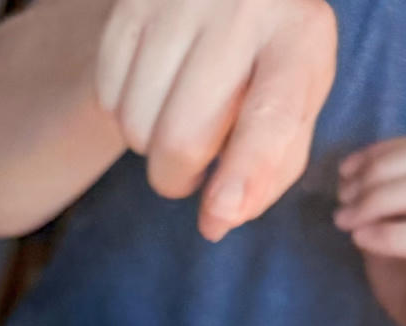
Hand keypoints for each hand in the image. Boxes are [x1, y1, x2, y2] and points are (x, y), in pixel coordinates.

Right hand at [96, 0, 337, 241]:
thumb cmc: (270, 57)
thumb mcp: (294, 104)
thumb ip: (269, 171)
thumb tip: (217, 222)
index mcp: (299, 37)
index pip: (270, 114)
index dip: (245, 170)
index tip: (221, 212)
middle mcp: (242, 7)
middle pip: (181, 140)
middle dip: (179, 177)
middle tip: (196, 161)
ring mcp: (179, 0)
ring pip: (135, 127)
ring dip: (149, 144)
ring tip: (178, 109)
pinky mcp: (130, 2)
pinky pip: (106, 97)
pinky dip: (125, 111)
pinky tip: (154, 85)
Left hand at [335, 134, 405, 325]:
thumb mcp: (395, 237)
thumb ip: (381, 208)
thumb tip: (348, 184)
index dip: (380, 153)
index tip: (345, 172)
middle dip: (376, 172)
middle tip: (343, 198)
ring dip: (374, 201)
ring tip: (345, 221)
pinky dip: (383, 234)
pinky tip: (359, 240)